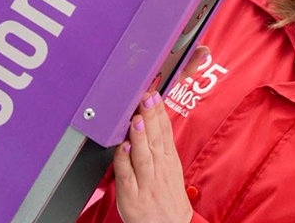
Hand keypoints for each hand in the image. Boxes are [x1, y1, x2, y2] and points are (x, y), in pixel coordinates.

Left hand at [113, 47, 208, 222]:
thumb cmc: (168, 200)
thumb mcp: (171, 170)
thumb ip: (162, 147)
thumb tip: (154, 121)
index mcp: (169, 162)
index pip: (165, 132)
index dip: (160, 112)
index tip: (155, 94)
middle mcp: (159, 170)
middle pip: (155, 139)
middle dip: (150, 116)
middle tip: (145, 97)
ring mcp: (146, 183)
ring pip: (142, 155)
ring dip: (139, 135)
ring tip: (136, 117)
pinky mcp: (132, 196)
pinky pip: (127, 176)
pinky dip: (124, 161)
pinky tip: (122, 148)